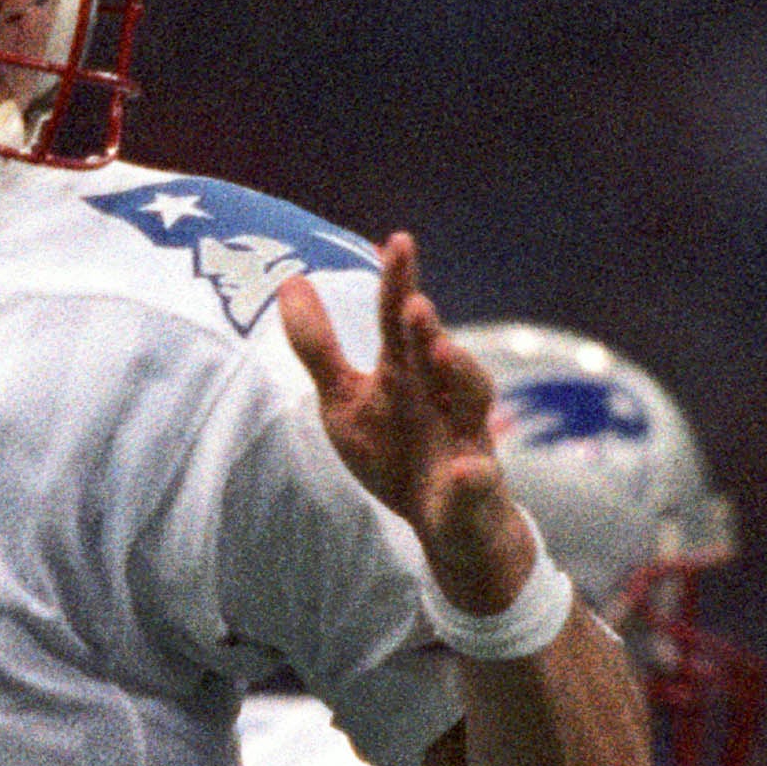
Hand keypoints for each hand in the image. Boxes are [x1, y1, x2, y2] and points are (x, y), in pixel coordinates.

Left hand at [279, 234, 537, 615]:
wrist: (449, 524)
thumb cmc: (395, 449)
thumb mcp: (346, 400)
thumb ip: (319, 347)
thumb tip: (289, 281)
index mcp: (408, 373)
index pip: (401, 323)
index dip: (400, 284)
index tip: (398, 240)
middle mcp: (443, 396)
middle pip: (440, 355)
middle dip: (428, 330)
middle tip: (414, 304)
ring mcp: (465, 441)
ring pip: (472, 403)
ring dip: (462, 376)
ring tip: (443, 353)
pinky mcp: (474, 492)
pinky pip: (477, 483)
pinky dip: (472, 477)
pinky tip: (464, 471)